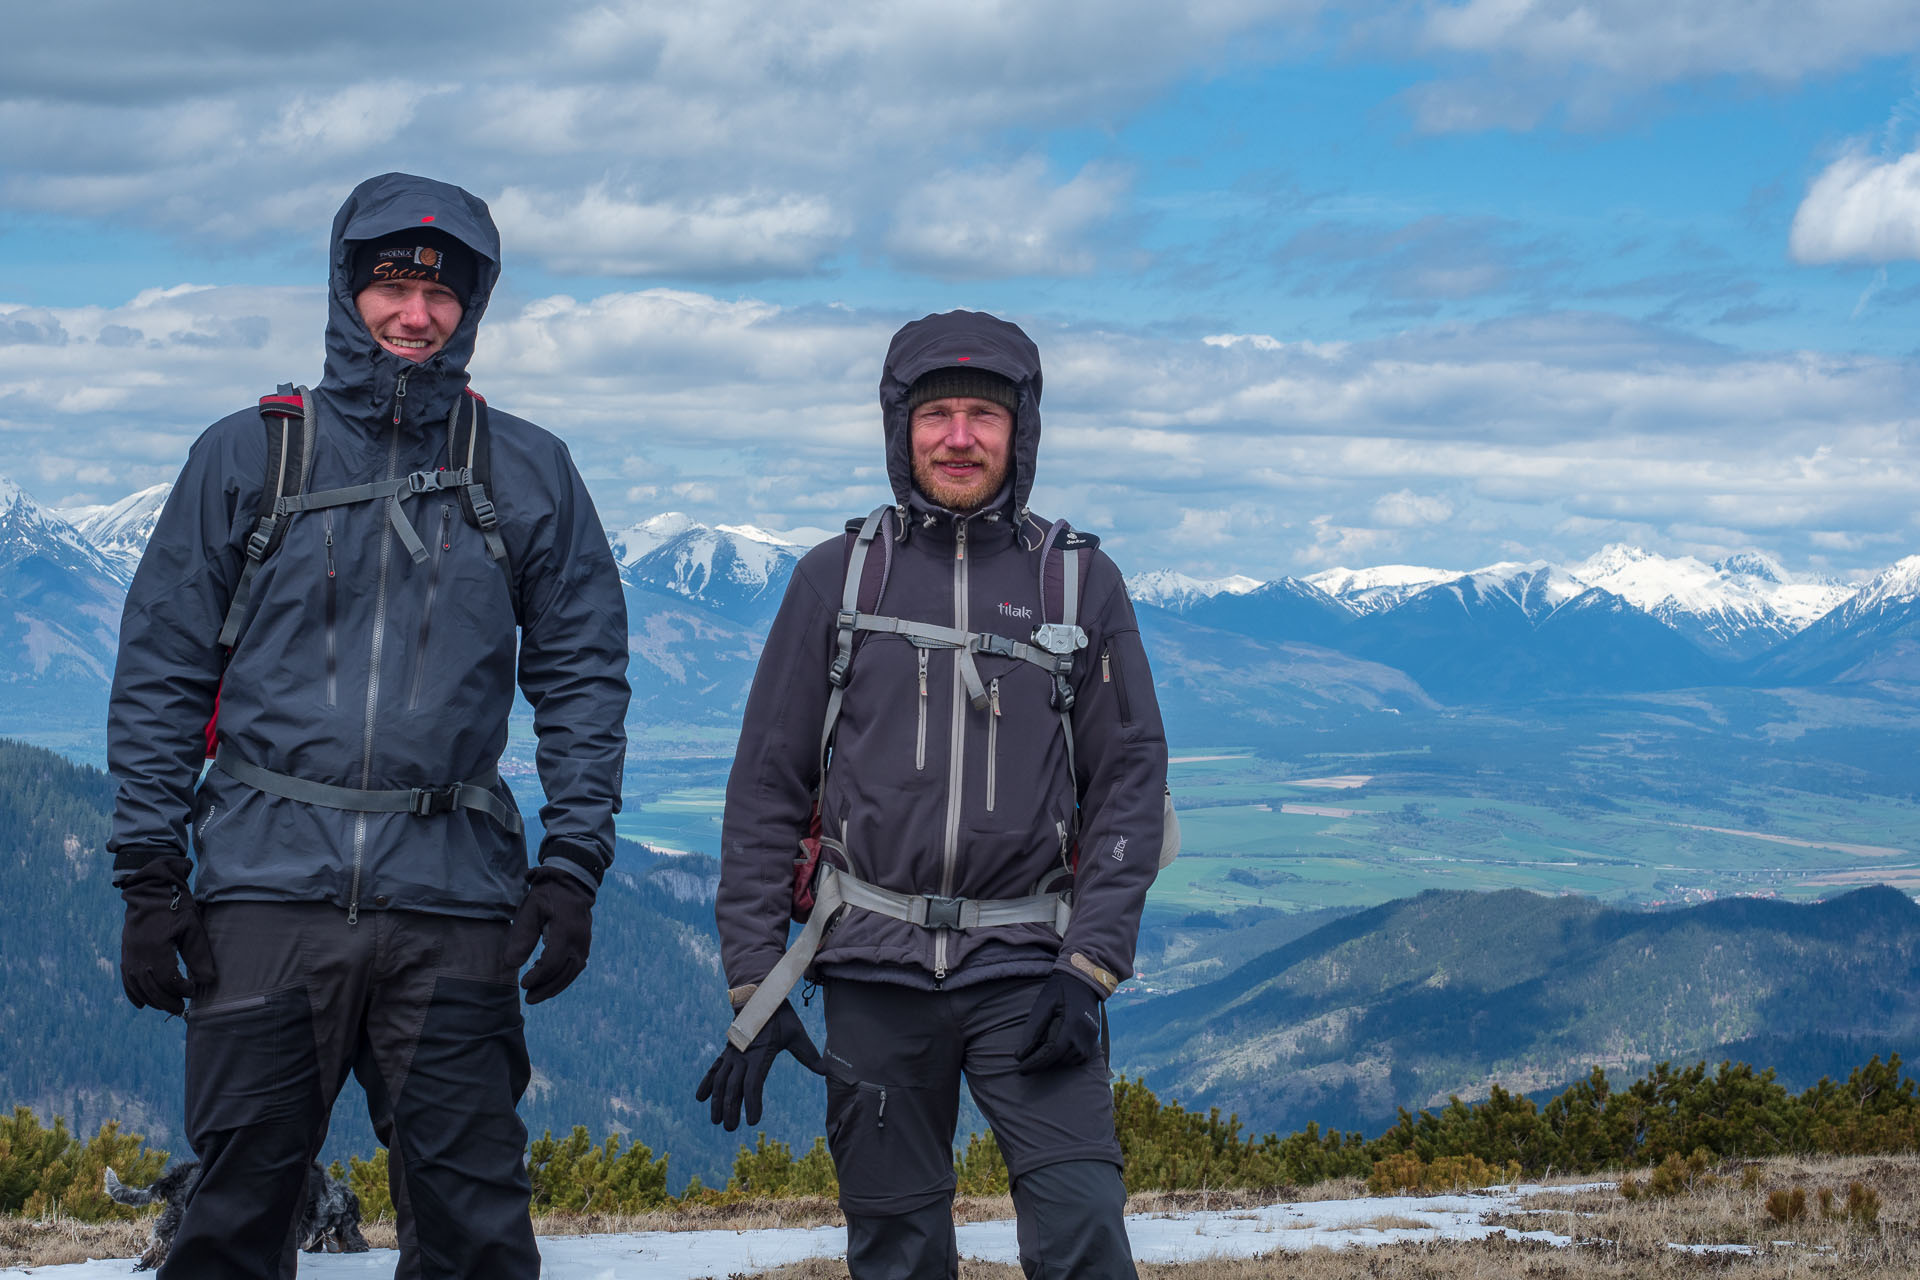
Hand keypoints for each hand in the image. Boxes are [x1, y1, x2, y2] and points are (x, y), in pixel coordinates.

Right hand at [119, 856, 216, 1014]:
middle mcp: (138, 953)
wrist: (151, 889)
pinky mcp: (126, 952)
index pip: (167, 979)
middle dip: (166, 1000)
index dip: (180, 989)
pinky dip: (133, 993)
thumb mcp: (193, 928)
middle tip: (181, 1007)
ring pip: (137, 986)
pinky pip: (126, 978)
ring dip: (152, 1000)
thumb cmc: (176, 906)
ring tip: (168, 1006)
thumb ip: (199, 956)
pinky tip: (142, 1004)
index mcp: (155, 947)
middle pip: (150, 987)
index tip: (193, 990)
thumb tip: (207, 982)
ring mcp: (129, 954)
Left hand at [504, 865, 593, 1003]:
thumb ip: (521, 936)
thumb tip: (512, 964)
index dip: (538, 977)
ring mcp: (585, 943)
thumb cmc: (547, 895)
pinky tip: (547, 981)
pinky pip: (576, 966)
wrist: (571, 882)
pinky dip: (562, 977)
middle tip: (529, 998)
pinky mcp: (584, 944)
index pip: (553, 963)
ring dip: (555, 986)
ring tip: (536, 995)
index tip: (523, 984)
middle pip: (565, 973)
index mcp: (566, 931)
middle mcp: (580, 940)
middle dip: (547, 988)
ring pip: (572, 972)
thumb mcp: (530, 910)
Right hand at [694, 1001, 823, 1130]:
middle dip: (731, 1109)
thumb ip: (809, 1055)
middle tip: (731, 1129)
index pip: (753, 1084)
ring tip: (716, 1121)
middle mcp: (742, 1056)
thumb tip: (827, 1071)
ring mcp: (732, 1053)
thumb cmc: (780, 1017)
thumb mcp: (797, 1034)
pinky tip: (700, 1098)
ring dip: (716, 1101)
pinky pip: (714, 1068)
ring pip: (720, 1080)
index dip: (752, 1103)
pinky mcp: (727, 1051)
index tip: (753, 1121)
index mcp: (759, 1054)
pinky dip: (707, 1083)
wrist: (760, 997)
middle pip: (733, 1086)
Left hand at [1016, 971, 1103, 1074]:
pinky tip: (1056, 1051)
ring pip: (1070, 1061)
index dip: (1036, 1063)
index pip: (1052, 1052)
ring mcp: (1091, 1037)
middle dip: (1042, 1064)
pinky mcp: (1094, 1038)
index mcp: (1071, 1024)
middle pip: (1060, 1059)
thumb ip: (1032, 1032)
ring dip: (1054, 1061)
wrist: (1082, 980)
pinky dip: (1066, 1058)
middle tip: (1025, 1064)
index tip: (1021, 1070)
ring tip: (1040, 1055)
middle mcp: (1084, 1034)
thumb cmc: (1059, 991)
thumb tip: (1020, 1056)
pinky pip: (1080, 1057)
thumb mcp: (1042, 1006)